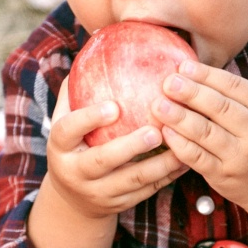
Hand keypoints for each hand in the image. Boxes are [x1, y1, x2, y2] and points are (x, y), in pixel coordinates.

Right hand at [44, 78, 188, 219]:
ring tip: (182, 143)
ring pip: (132, 180)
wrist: (73, 198)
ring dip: (160, 163)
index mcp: (60, 147)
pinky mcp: (119, 206)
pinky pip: (147, 191)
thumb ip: (78, 87)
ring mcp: (98, 193)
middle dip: (130, 147)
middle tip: (155, 130)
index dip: (89, 118)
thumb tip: (97, 41)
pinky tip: (187, 158)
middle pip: (102, 161)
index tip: (114, 106)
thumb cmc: (75, 142)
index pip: (69, 130)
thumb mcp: (67, 118)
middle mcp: (76, 173)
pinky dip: (168, 175)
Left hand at [152, 61, 247, 213]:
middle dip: (191, 93)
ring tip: (159, 104)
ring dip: (179, 117)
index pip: (235, 86)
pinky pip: (197, 157)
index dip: (207, 75)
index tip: (183, 66)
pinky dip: (179, 143)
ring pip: (205, 132)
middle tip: (168, 82)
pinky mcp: (224, 176)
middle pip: (220, 107)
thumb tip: (190, 72)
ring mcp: (240, 157)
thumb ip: (233, 96)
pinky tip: (165, 131)